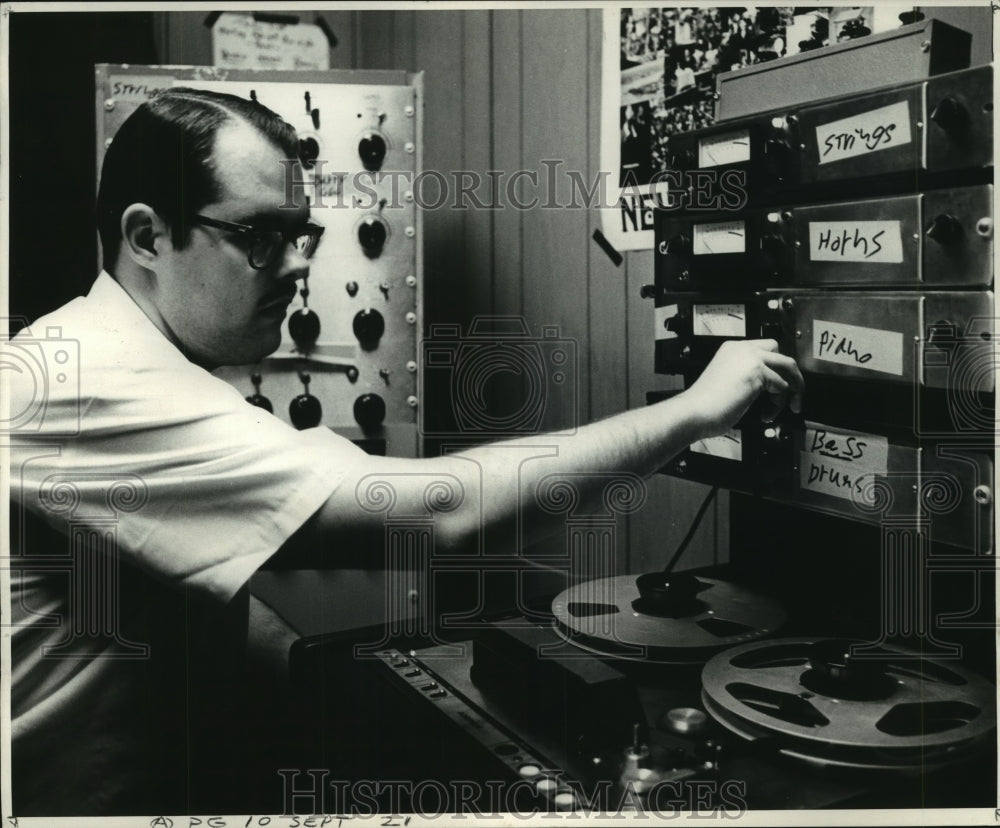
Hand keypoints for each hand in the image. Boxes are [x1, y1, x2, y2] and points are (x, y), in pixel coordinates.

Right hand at [678, 339, 803, 435]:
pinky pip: (783, 386)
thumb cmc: (704, 405)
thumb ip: (746, 377)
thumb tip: (767, 387)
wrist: (694, 412)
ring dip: (794, 387)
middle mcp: (742, 349)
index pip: (764, 350)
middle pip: (780, 353)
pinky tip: (766, 414)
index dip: (775, 368)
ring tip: (789, 406)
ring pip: (788, 366)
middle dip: (790, 374)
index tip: (778, 386)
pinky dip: (779, 403)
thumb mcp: (727, 381)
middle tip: (792, 393)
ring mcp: (750, 358)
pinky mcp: (757, 372)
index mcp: (732, 349)